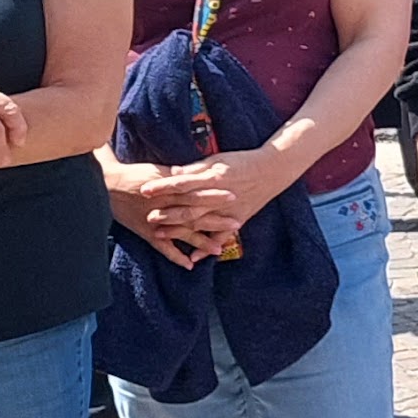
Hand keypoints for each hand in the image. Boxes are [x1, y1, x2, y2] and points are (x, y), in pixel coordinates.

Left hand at [144, 148, 285, 243]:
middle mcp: (219, 197)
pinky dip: (208, 248)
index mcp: (213, 178)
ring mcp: (228, 211)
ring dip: (179, 231)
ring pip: (200, 224)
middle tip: (148, 217)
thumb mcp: (218, 160)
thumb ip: (196, 168)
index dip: (163, 187)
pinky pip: (221, 238)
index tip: (144, 189)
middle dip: (167, 213)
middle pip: (188, 207)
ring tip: (159, 235)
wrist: (273, 169)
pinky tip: (193, 258)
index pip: (182, 183)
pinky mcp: (237, 220)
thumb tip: (174, 171)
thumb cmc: (242, 161)